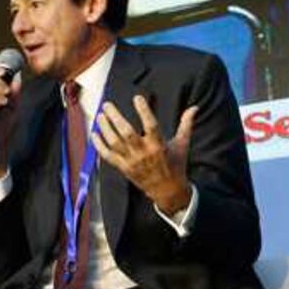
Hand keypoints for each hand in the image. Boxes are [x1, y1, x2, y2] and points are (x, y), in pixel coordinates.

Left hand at [91, 96, 196, 215]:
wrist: (167, 190)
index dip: (144, 111)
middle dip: (115, 118)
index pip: (151, 125)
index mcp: (159, 145)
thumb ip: (186, 124)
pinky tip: (94, 133)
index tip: (137, 98)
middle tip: (107, 105)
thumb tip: (194, 107)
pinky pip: (107, 156)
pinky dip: (99, 145)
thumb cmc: (175, 164)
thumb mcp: (182, 144)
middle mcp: (143, 153)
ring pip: (114, 143)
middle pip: (126, 133)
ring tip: (100, 116)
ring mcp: (131, 161)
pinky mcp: (123, 168)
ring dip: (105, 128)